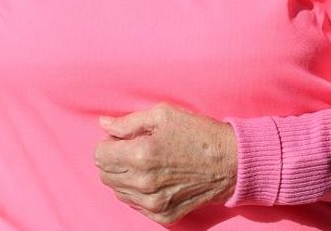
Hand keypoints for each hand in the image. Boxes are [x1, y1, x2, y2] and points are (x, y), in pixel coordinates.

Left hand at [94, 103, 237, 224]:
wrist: (231, 162)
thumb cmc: (198, 133)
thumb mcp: (164, 115)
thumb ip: (128, 122)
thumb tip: (103, 125)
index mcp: (141, 154)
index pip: (100, 154)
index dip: (109, 143)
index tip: (123, 139)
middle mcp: (143, 182)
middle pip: (105, 174)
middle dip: (114, 159)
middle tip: (134, 148)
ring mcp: (152, 203)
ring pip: (117, 191)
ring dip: (124, 176)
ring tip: (147, 162)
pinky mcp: (162, 215)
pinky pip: (134, 205)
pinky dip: (138, 192)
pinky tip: (154, 178)